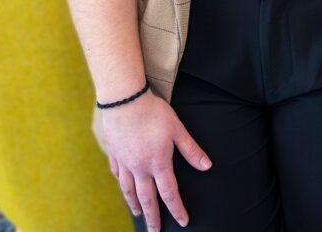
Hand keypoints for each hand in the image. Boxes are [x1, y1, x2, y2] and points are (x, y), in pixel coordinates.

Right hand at [102, 90, 210, 230]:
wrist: (125, 101)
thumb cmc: (154, 113)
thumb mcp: (177, 130)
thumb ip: (191, 150)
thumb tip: (207, 166)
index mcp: (158, 163)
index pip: (170, 193)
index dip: (177, 209)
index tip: (183, 222)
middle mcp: (139, 168)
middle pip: (147, 199)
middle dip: (153, 217)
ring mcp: (125, 163)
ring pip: (129, 191)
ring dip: (135, 205)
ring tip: (139, 215)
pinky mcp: (114, 155)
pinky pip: (118, 176)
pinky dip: (122, 186)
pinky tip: (124, 188)